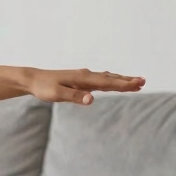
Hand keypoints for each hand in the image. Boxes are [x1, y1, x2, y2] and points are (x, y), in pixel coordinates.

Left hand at [27, 67, 144, 105]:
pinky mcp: (79, 81)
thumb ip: (74, 96)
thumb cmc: (43, 88)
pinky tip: (114, 82)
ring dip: (120, 80)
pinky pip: (99, 80)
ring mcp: (83, 77)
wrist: (32, 80)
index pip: (106, 82)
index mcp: (82, 78)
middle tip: (143, 82)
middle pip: (110, 78)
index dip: (123, 84)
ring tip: (135, 82)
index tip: (138, 84)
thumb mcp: (56, 94)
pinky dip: (110, 80)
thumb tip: (91, 99)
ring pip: (106, 78)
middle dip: (126, 81)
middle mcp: (85, 76)